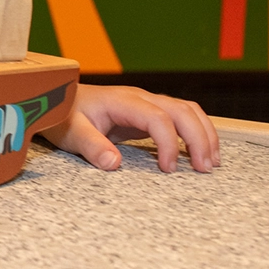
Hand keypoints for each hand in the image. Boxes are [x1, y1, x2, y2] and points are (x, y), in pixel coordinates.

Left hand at [43, 84, 220, 172]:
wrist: (57, 101)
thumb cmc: (64, 116)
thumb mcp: (70, 132)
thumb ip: (91, 146)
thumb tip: (113, 163)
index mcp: (121, 101)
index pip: (157, 118)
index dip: (168, 143)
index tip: (168, 169)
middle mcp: (139, 98)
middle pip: (181, 111)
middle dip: (198, 138)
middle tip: (204, 169)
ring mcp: (146, 103)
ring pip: (187, 110)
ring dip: (204, 133)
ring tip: (211, 162)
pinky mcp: (149, 113)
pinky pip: (180, 117)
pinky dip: (196, 131)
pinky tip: (201, 152)